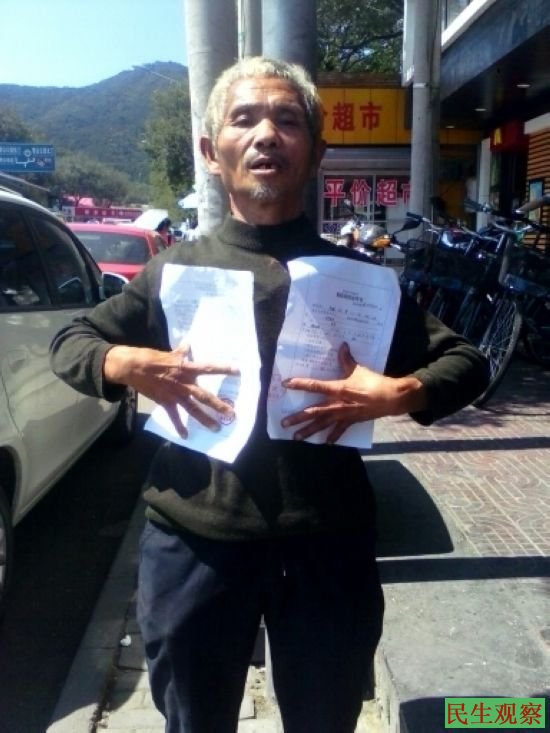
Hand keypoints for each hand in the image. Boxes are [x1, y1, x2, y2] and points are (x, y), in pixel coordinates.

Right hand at [104, 344, 238, 437]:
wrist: (131, 367)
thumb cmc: (151, 357)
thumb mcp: (169, 353)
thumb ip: (181, 352)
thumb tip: (188, 344)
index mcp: (186, 368)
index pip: (208, 368)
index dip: (223, 368)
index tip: (238, 371)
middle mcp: (183, 383)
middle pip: (204, 396)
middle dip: (218, 405)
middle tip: (232, 413)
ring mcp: (174, 394)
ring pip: (192, 409)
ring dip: (205, 419)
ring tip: (216, 428)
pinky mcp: (164, 402)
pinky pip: (174, 417)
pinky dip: (179, 427)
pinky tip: (186, 436)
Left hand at [281, 342, 425, 443]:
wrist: (392, 398)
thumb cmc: (374, 382)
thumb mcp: (359, 369)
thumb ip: (346, 359)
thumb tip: (342, 345)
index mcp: (339, 389)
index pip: (315, 386)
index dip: (300, 384)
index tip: (285, 384)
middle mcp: (338, 404)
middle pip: (314, 412)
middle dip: (298, 417)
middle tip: (283, 422)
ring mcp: (344, 415)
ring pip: (323, 424)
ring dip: (309, 431)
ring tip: (296, 437)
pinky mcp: (352, 421)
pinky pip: (340, 430)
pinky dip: (333, 436)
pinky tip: (326, 443)